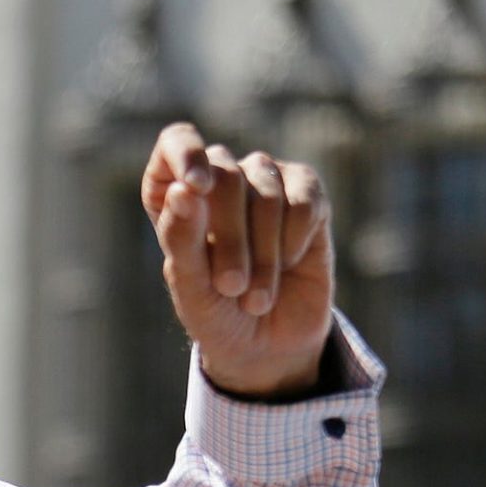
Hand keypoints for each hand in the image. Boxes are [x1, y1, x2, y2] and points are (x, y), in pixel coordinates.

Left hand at [142, 121, 334, 397]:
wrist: (265, 344)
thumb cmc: (215, 314)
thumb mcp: (190, 286)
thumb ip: (180, 238)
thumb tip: (185, 189)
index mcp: (177, 196)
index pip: (176, 142)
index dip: (186, 154)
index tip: (197, 187)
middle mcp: (222, 179)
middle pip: (225, 175)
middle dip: (230, 238)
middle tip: (230, 287)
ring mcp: (267, 181)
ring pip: (266, 191)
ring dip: (262, 253)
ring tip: (255, 298)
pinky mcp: (308, 194)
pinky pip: (304, 200)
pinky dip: (294, 240)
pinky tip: (289, 265)